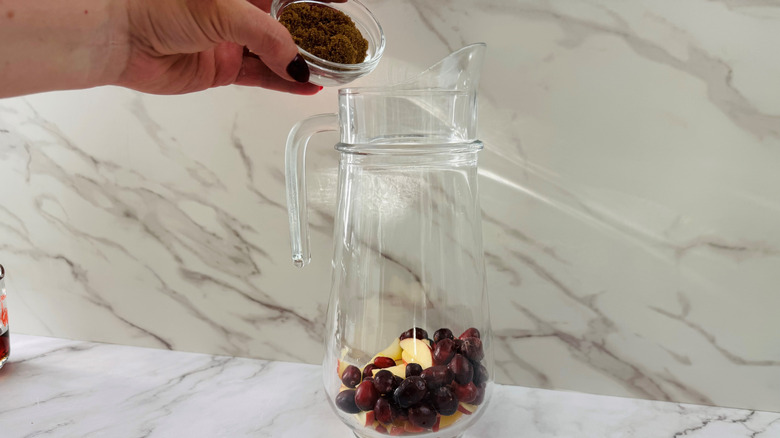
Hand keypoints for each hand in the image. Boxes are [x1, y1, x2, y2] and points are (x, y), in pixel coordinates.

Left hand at [116, 0, 321, 94]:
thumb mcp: (226, 10)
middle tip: (341, 43)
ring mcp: (231, 39)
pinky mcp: (222, 67)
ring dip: (302, 62)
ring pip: (277, 52)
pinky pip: (262, 76)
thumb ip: (268, 37)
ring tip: (331, 70)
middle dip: (314, 33)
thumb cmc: (159, 5)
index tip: (342, 3)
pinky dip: (284, 83)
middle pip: (286, 22)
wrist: (120, 36)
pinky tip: (306, 86)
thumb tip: (297, 63)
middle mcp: (237, 9)